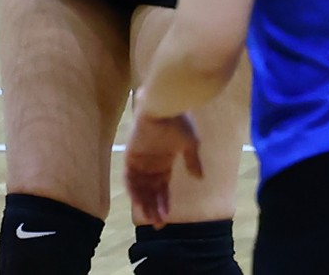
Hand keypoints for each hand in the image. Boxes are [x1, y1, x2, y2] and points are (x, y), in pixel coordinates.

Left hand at [122, 101, 202, 226]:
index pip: (162, 187)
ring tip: (151, 218)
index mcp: (164, 160)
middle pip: (150, 190)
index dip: (164, 202)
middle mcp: (151, 162)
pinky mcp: (130, 153)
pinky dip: (133, 190)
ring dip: (144, 202)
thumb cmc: (179, 121)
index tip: (167, 218)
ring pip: (140, 187)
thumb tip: (199, 177)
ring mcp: (140, 158)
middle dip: (153, 207)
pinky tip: (139, 203)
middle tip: (158, 225)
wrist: (163, 104)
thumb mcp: (190, 143)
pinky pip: (129, 176)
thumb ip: (192, 160)